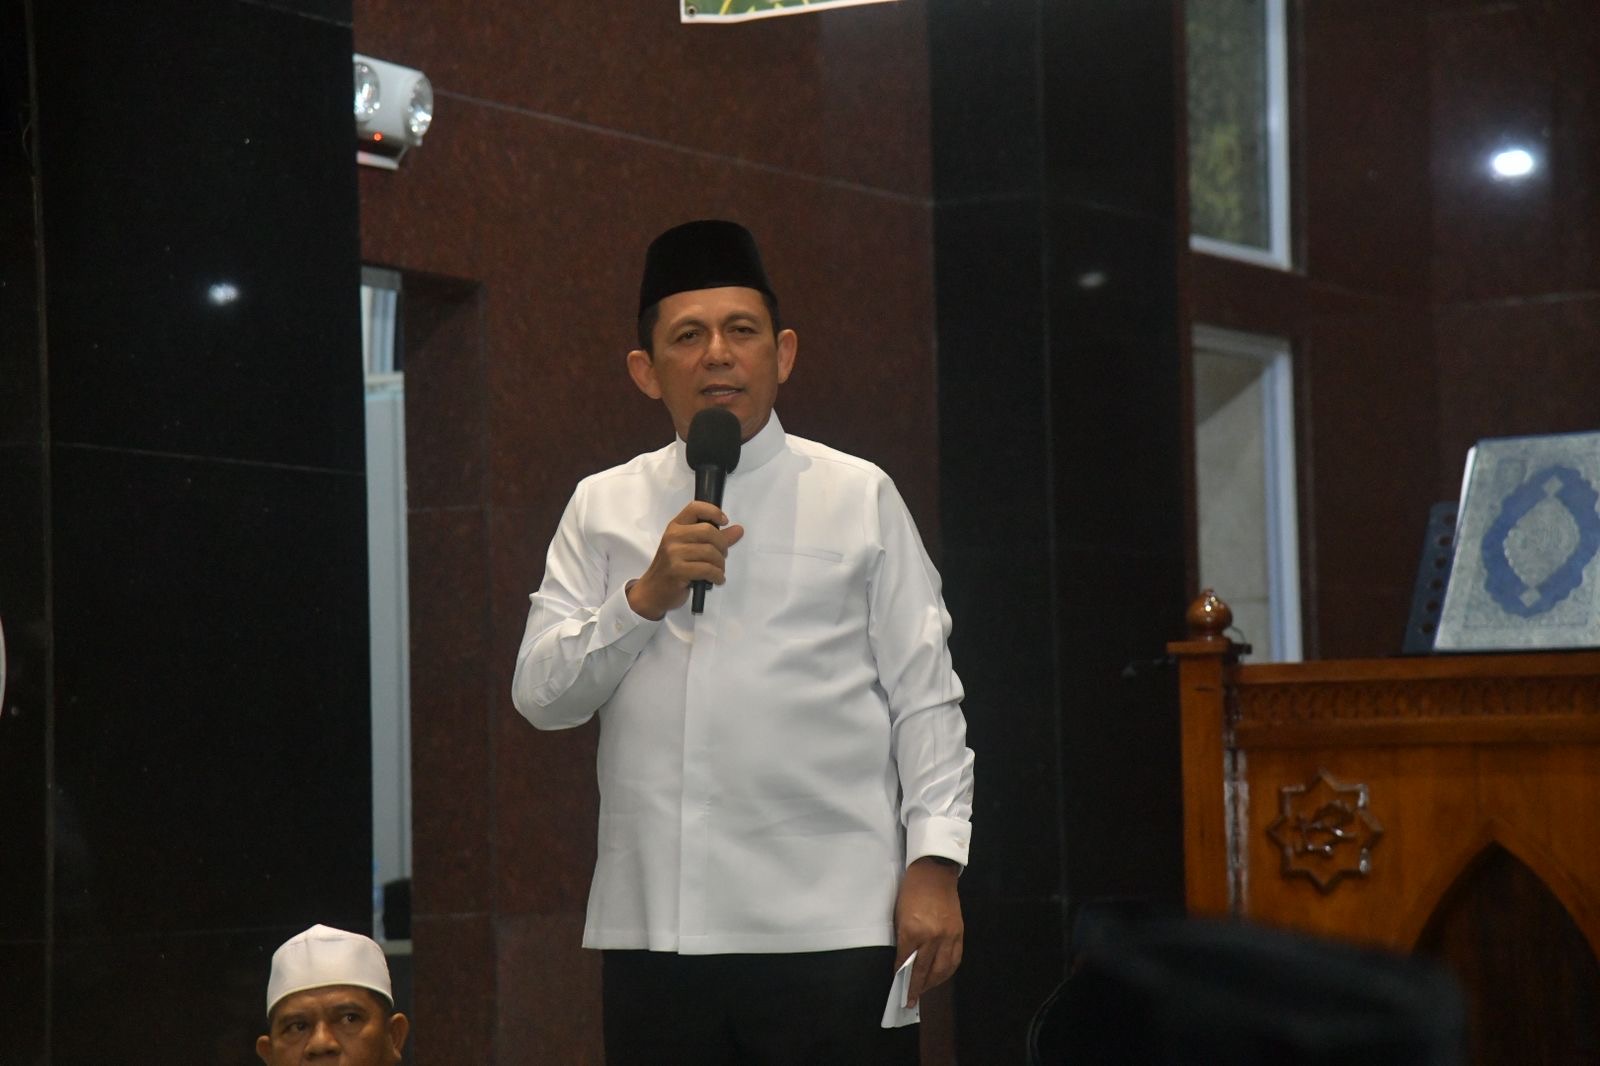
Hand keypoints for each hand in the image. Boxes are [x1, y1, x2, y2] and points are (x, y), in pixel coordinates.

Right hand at [626, 500, 744, 619]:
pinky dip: (717, 576)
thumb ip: (715, 538)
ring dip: (720, 564)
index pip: (695, 508)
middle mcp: (673, 536)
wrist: (653, 591)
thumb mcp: (691, 549)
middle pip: (708, 531)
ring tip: (718, 571)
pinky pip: (707, 569)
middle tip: (722, 556)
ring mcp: (673, 553)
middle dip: (722, 545)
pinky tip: (716, 579)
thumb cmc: (673, 568)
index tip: (724, 522)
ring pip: (710, 552)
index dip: (713, 512)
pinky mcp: (677, 570)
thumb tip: (739, 529)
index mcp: (675, 527)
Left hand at [894, 857, 963, 1007]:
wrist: (934, 872)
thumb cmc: (911, 891)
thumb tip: (903, 961)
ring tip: (925, 990)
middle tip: (910, 1001)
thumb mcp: (899, 915)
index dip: (902, 977)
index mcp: (914, 930)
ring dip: (933, 983)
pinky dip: (947, 971)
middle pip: (924, 970)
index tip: (899, 990)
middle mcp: (933, 936)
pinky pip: (955, 959)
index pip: (906, 961)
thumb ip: (903, 939)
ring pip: (942, 969)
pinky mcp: (959, 933)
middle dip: (917, 988)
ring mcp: (948, 936)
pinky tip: (940, 977)